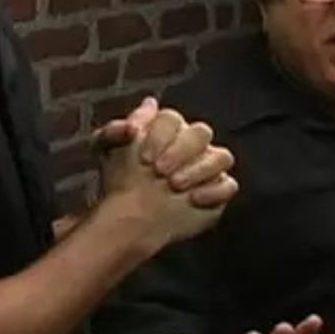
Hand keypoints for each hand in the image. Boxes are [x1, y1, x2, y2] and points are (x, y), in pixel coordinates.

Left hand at [93, 97, 236, 208]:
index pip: (172, 118)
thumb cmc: (121, 177)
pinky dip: (213, 190)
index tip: (143, 157)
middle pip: (202, 132)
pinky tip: (193, 199)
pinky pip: (229, 185)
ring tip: (175, 185)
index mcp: (168, 127)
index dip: (159, 135)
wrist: (128, 215)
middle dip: (181, 150)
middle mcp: (192, 143)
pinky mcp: (217, 192)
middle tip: (159, 171)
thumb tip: (137, 119)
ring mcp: (207, 167)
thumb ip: (115, 130)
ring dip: (200, 169)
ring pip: (222, 156)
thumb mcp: (106, 149)